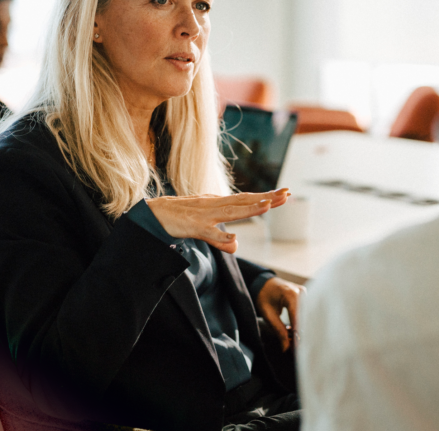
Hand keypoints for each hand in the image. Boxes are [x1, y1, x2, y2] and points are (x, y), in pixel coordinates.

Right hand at [146, 188, 289, 252]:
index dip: (264, 197)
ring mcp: (204, 215)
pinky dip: (221, 236)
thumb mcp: (202, 228)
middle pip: (244, 201)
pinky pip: (208, 232)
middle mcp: (213, 205)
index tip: (284, 193)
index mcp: (217, 204)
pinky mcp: (192, 226)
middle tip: (287, 194)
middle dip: (266, 198)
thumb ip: (219, 237)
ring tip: (268, 206)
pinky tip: (233, 240)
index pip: (245, 199)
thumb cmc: (177, 218)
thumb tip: (235, 245)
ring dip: (249, 209)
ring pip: (230, 212)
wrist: (151, 214)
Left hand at [256, 276, 304, 351]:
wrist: (265, 283)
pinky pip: (307, 313)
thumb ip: (278, 330)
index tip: (296, 348)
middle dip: (302, 334)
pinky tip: (298, 332)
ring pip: (308, 316)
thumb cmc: (264, 296)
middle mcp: (301, 292)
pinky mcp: (306, 297)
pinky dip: (303, 323)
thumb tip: (286, 347)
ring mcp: (305, 294)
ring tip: (297, 341)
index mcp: (291, 294)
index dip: (298, 334)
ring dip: (304, 329)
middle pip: (306, 318)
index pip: (298, 318)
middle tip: (297, 348)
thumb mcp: (268, 314)